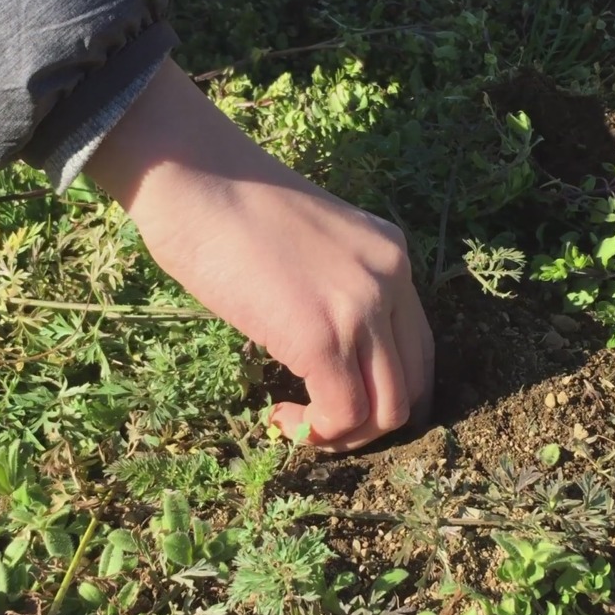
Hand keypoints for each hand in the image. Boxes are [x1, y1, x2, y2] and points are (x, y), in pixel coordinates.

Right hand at [85, 57, 433, 451]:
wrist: (197, 179)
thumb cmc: (230, 207)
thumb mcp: (309, 244)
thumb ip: (333, 286)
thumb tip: (320, 345)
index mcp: (391, 255)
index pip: (416, 346)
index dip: (382, 388)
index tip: (336, 397)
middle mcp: (391, 281)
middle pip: (411, 385)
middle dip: (368, 422)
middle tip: (318, 421)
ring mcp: (362, 310)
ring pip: (387, 412)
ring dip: (344, 435)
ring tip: (298, 422)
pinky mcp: (324, 338)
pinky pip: (342, 415)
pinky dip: (314, 433)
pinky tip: (279, 417)